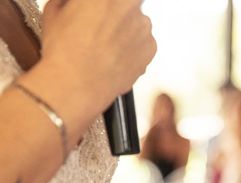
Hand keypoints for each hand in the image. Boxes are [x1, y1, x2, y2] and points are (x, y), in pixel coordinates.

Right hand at [40, 0, 155, 108]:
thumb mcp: (55, 10)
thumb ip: (71, 2)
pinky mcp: (151, 47)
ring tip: (104, 44)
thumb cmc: (66, 50)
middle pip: (126, 4)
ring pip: (136, 21)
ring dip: (124, 28)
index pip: (108, 0)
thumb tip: (75, 3)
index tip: (96, 11)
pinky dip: (133, 47)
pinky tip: (114, 55)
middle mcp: (129, 5)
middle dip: (115, 12)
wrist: (77, 83)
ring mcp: (143, 26)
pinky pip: (143, 41)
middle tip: (99, 25)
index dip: (100, 6)